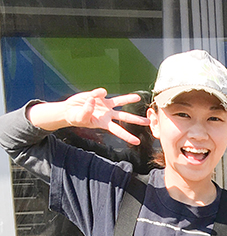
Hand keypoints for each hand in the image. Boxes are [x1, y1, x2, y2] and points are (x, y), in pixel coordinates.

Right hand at [29, 89, 149, 144]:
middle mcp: (108, 115)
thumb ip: (87, 110)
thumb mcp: (80, 117)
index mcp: (104, 123)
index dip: (127, 136)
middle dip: (136, 120)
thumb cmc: (75, 117)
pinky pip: (102, 93)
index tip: (137, 142)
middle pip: (125, 117)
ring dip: (129, 99)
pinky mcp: (100, 97)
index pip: (118, 131)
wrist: (70, 110)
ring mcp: (106, 106)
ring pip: (120, 102)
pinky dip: (98, 93)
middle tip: (148, 122)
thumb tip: (94, 100)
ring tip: (138, 98)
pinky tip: (94, 95)